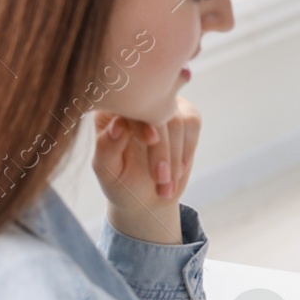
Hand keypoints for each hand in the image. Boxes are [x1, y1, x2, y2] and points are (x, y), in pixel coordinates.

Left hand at [94, 98, 199, 244]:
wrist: (146, 196)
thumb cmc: (121, 182)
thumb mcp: (108, 171)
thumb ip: (107, 147)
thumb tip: (118, 124)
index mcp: (109, 112)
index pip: (127, 105)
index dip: (141, 121)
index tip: (152, 140)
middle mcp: (137, 103)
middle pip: (156, 113)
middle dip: (162, 149)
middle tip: (160, 178)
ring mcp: (162, 107)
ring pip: (177, 120)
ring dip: (175, 156)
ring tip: (166, 182)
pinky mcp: (183, 114)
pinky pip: (192, 122)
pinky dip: (187, 150)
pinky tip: (178, 170)